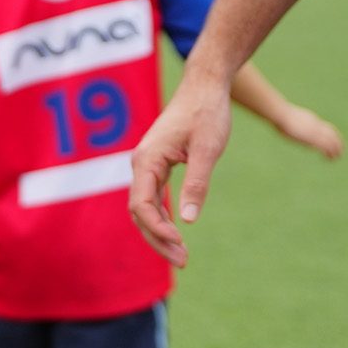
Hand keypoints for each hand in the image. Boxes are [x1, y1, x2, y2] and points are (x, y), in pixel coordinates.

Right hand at [129, 70, 233, 267]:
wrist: (205, 86)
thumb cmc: (207, 113)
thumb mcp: (207, 149)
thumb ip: (196, 184)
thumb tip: (187, 220)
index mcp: (147, 160)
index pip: (142, 205)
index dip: (157, 229)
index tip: (180, 243)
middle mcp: (141, 164)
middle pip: (140, 213)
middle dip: (158, 239)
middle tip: (183, 261)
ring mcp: (147, 166)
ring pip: (145, 209)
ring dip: (159, 233)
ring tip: (182, 255)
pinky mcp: (156, 165)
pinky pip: (152, 199)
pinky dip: (162, 218)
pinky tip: (176, 232)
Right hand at [274, 105, 344, 159]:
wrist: (281, 115)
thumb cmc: (278, 115)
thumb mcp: (285, 117)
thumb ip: (286, 120)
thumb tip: (277, 120)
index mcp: (311, 120)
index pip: (326, 127)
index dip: (332, 134)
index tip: (334, 140)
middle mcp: (315, 125)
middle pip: (331, 133)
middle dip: (337, 142)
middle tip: (340, 150)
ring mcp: (314, 132)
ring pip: (331, 141)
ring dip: (335, 149)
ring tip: (337, 157)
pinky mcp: (312, 138)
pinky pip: (325, 146)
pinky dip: (329, 152)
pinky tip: (330, 158)